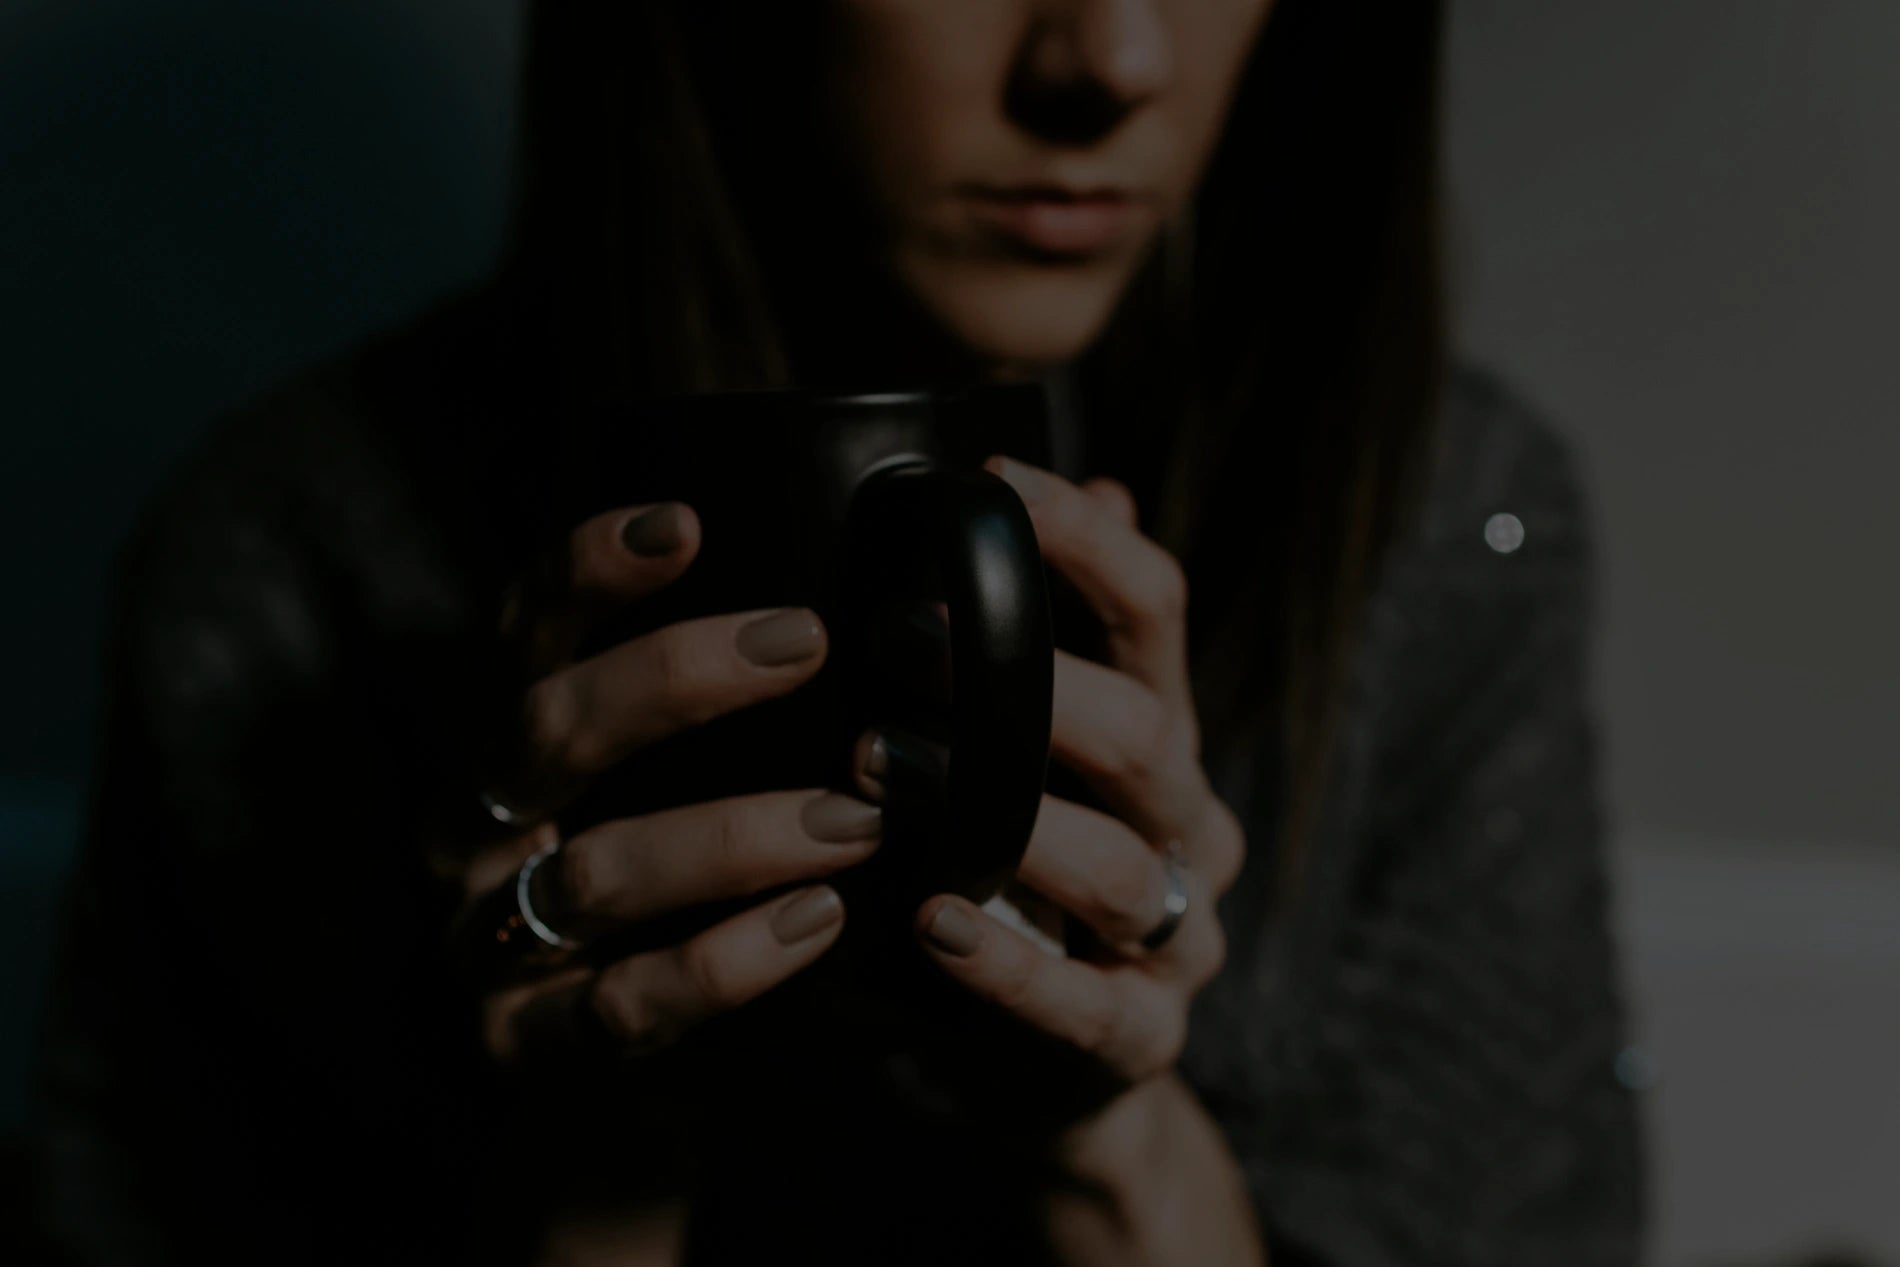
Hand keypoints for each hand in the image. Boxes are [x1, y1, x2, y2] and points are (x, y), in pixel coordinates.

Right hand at [444, 503, 883, 1066]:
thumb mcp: (675, 776)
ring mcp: (487, 934)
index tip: (684, 524)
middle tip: (806, 641)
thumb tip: (925, 601)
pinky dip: (726, 962)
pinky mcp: (525, 1040)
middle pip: (550, 726)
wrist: (573, 1059)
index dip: (588, 567)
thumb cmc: (660, 878)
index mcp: (518, 739)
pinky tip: (815, 922)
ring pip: (596, 873)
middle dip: (676, 676)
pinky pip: (622, 1003)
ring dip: (734, 836)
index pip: (529, 626)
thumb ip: (757, 699)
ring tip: (857, 821)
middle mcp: (481, 821)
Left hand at [900, 459, 1259, 1259]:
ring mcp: (1175, 937)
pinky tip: (935, 922)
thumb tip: (1092, 484)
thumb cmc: (1024, 878)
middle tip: (898, 638)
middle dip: (1029, 684)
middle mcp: (1184, 823)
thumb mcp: (1036, 754)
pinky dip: (1012, 967)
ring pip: (1120, 868)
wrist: (1063, 1069)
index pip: (1156, 611)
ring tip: (882, 773)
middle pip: (1146, 732)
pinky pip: (1087, 1004)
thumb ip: (1051, 637)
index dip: (1087, 538)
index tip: (991, 478)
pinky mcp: (1137, 1035)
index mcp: (1159, 735)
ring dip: (1004, 818)